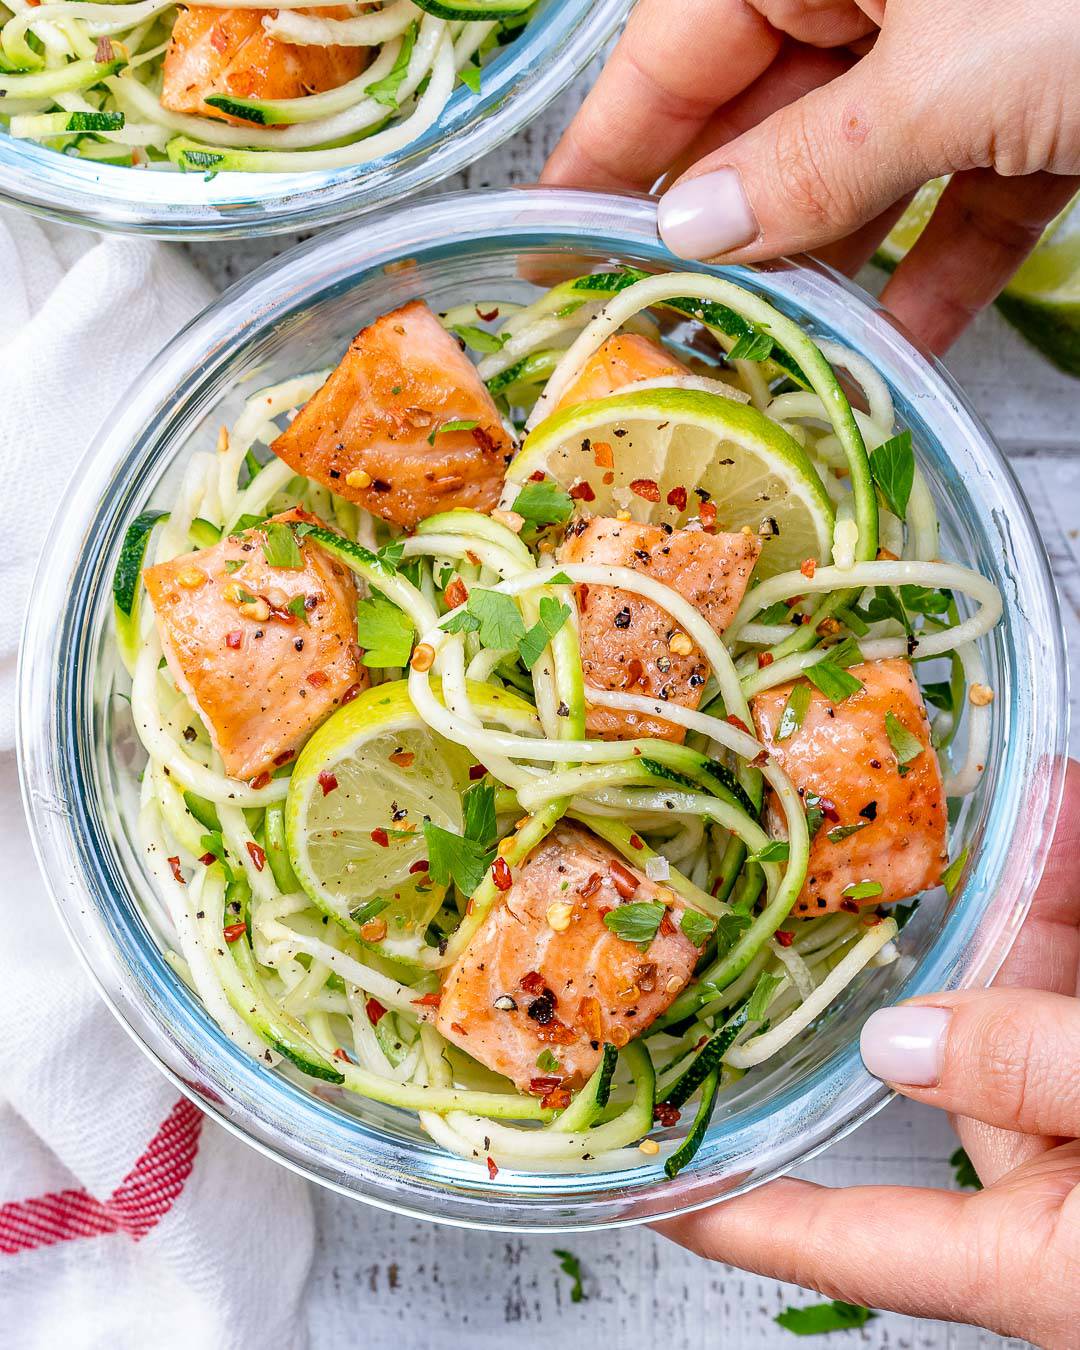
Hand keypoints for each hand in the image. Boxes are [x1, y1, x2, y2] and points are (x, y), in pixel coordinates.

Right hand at [542, 0, 1079, 352]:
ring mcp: (967, 38)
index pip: (670, 51)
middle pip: (761, 115)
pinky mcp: (1044, 99)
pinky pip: (963, 192)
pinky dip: (935, 271)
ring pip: (861, 164)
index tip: (547, 242)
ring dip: (823, 269)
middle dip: (721, 229)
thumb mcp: (954, 73)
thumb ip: (818, 159)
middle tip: (659, 333)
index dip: (607, 152)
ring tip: (764, 363)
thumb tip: (691, 224)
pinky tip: (895, 350)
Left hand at [654, 759, 1079, 1343]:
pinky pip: (1077, 952)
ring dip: (1007, 885)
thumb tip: (900, 1041)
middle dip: (902, 940)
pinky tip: (1057, 809)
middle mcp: (1048, 1172)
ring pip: (1016, 980)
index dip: (731, 1207)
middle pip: (936, 1050)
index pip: (844, 1236)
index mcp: (1032, 1249)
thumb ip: (1032, 1079)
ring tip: (993, 798)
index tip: (634, 1174)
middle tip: (829, 845)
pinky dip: (1068, 877)